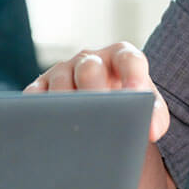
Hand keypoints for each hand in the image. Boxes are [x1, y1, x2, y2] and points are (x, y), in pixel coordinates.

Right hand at [23, 41, 169, 141]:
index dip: (133, 77)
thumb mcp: (145, 110)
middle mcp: (91, 59)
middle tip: (100, 118)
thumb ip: (154, 116)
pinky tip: (46, 131)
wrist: (100, 117)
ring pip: (60, 81)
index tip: (136, 97)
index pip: (130, 60)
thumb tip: (151, 130)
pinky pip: (34, 96)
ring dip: (66, 105)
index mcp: (121, 58)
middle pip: (90, 68)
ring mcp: (63, 71)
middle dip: (95, 92)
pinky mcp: (39, 88)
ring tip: (72, 130)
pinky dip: (38, 112)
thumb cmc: (127, 111)